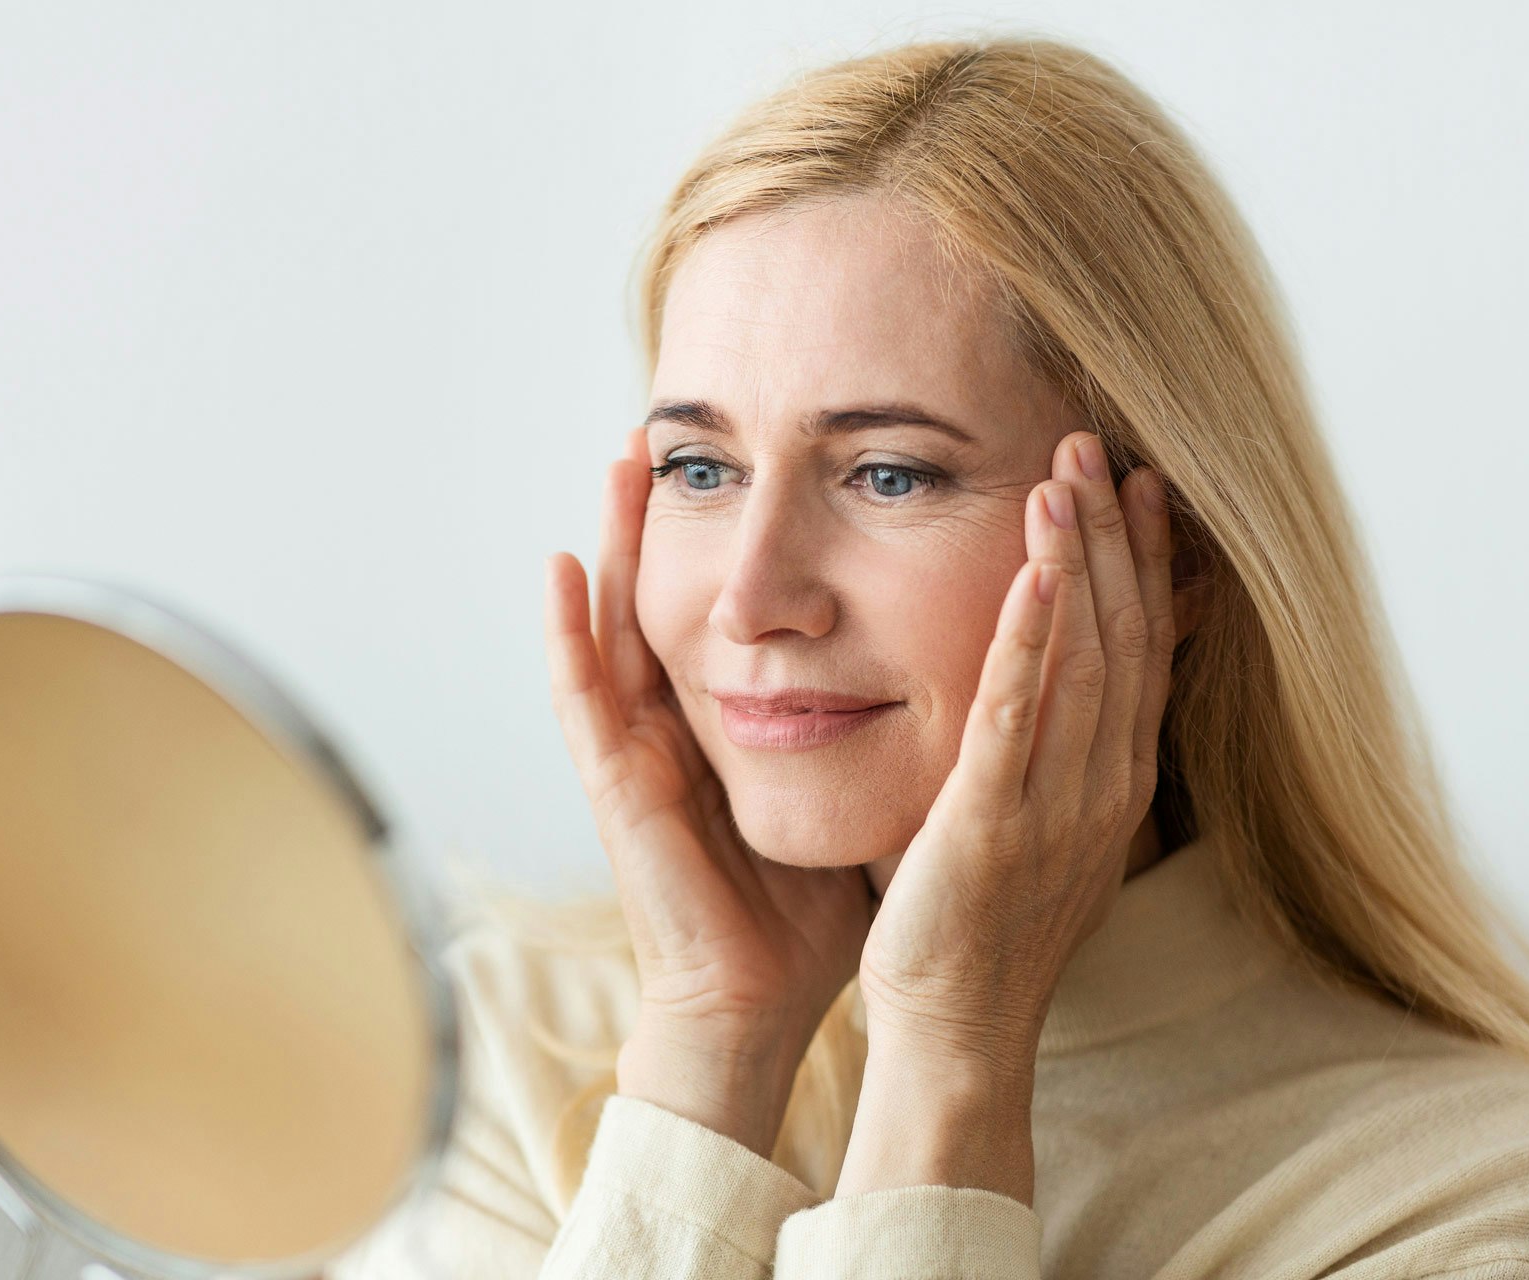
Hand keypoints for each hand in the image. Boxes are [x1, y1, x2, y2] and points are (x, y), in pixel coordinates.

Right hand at [543, 426, 875, 1155]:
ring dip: (614, 540)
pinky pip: (582, 697)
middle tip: (673, 428)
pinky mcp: (618, 787)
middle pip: (665, 595)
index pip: (726, 613)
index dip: (734, 540)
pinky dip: (567, 631)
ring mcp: (639, 753)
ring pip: (617, 623)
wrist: (762, 1002)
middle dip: (667, 515)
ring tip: (621, 460)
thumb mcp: (856, 795)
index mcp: (731, 728)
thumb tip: (967, 674)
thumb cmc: (808, 910)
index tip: (758, 462)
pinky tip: (561, 565)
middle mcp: (678, 727)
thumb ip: (889, 737)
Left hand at [855, 429, 1176, 1070]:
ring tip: (1067, 476)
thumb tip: (1067, 680)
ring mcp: (1054, 807)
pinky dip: (1028, 643)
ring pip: (1082, 661)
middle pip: (1124, 636)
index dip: (1145, 562)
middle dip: (1115, 537)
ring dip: (1078, 563)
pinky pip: (1016, 719)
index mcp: (1114, 781)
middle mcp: (1102, 786)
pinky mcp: (990, 825)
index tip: (1139, 483)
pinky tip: (1033, 575)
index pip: (1142, 648)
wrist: (957, 1028)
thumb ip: (1059, 749)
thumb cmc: (984, 925)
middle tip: (1099, 445)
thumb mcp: (1043, 823)